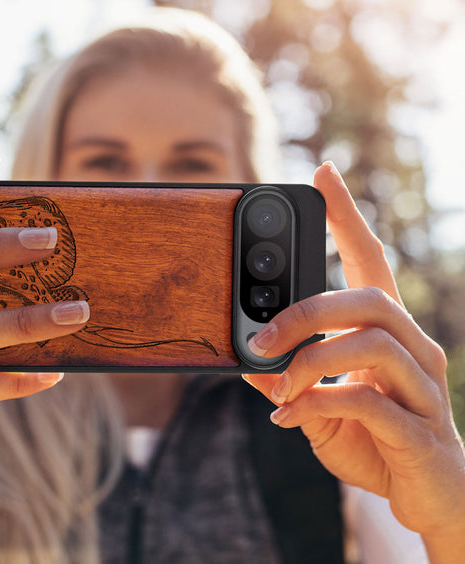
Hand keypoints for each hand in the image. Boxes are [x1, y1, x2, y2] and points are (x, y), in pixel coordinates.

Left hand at [243, 162, 464, 556]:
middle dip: (306, 311)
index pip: (370, 260)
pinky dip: (318, 404)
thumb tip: (244, 360)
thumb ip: (288, 380)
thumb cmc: (374, 440)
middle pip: (369, 299)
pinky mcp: (421, 430)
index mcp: (387, 332)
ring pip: (371, 343)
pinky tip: (290, 418)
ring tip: (277, 386)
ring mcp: (424, 388)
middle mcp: (414, 348)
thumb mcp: (319, 404)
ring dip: (310, 361)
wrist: (428, 499)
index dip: (347, 216)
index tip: (323, 173)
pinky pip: (368, 401)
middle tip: (260, 337)